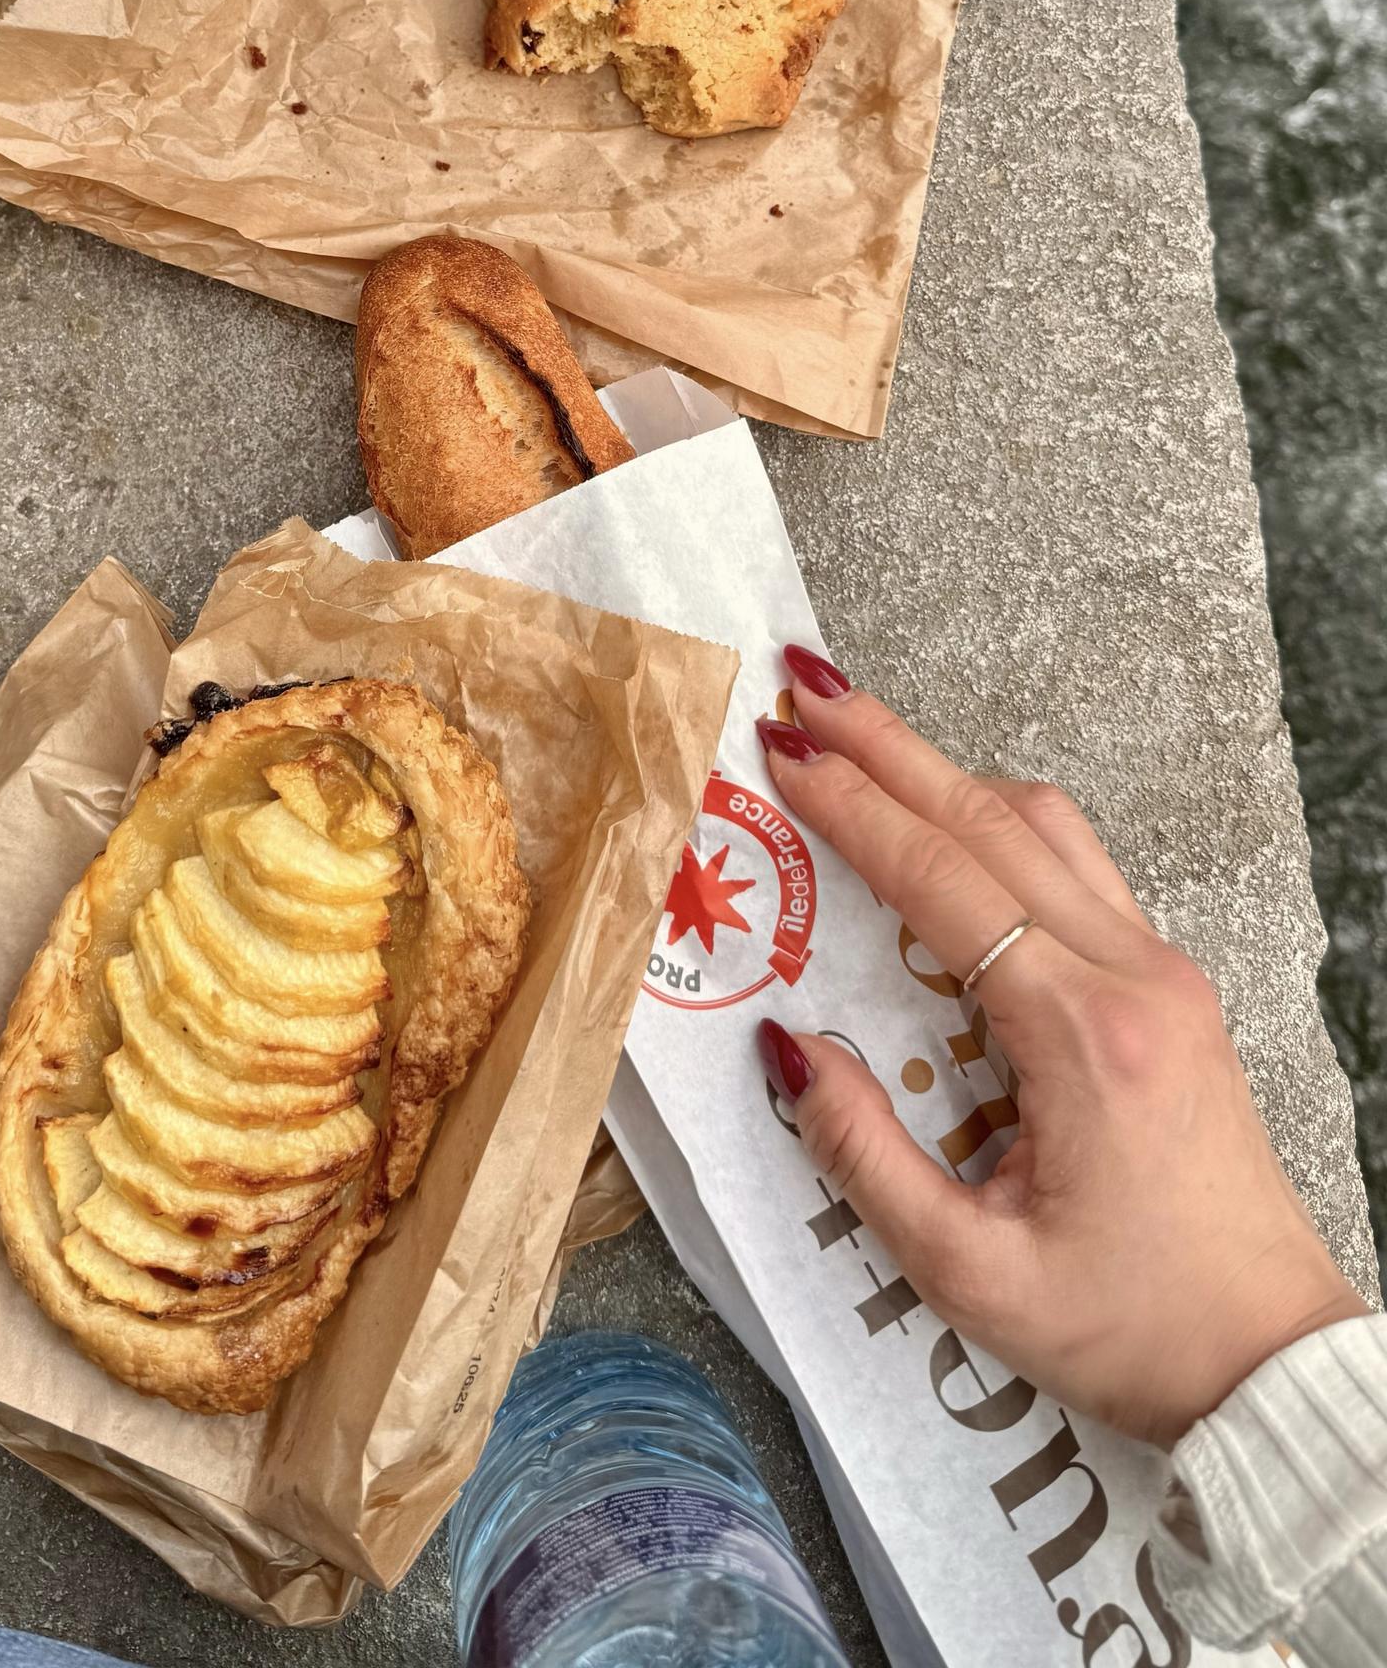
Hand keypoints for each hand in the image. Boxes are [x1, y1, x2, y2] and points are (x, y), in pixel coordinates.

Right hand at [755, 654, 1365, 1448]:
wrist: (1270, 1364)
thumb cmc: (1132, 1331)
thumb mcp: (970, 1274)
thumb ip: (865, 1156)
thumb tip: (789, 1051)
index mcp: (1082, 1033)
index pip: (944, 880)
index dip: (853, 809)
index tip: (782, 754)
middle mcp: (1132, 978)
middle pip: (994, 818)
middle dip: (888, 746)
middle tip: (802, 687)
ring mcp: (1163, 975)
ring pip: (1045, 827)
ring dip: (945, 773)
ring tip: (859, 740)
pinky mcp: (1171, 992)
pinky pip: (1075, 871)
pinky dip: (994, 825)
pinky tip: (942, 826)